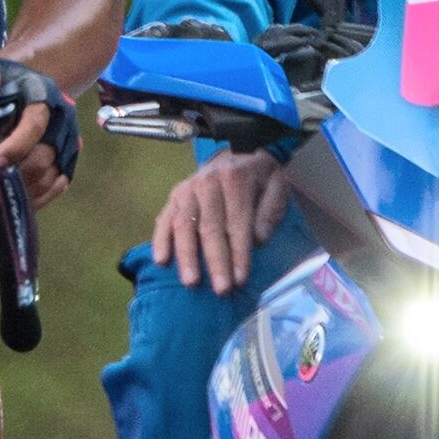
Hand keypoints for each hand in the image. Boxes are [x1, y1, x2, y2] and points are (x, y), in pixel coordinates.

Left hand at [0, 58, 77, 207]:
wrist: (18, 92)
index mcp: (45, 97)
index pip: (35, 125)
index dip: (16, 146)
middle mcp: (63, 124)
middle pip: (42, 159)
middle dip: (10, 174)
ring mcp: (67, 146)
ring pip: (47, 179)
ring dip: (16, 190)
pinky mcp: (65, 164)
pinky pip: (53, 189)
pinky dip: (30, 199)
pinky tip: (5, 195)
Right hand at [151, 149, 288, 293]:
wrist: (239, 149)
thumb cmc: (260, 175)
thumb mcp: (277, 186)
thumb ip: (270, 212)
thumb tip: (257, 240)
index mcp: (235, 180)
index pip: (236, 223)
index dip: (239, 253)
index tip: (240, 279)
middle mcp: (207, 182)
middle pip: (209, 228)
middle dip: (215, 261)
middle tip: (220, 289)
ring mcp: (188, 189)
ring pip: (184, 226)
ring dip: (187, 256)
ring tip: (191, 282)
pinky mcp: (175, 195)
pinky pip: (164, 219)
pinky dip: (160, 240)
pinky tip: (161, 261)